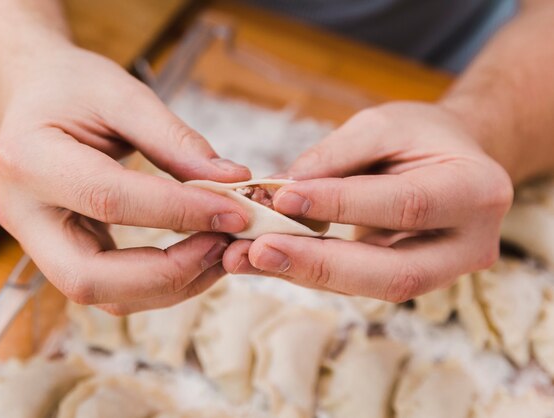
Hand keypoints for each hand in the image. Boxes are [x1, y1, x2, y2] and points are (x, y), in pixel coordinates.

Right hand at [0, 45, 250, 313]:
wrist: (35, 97)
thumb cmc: (74, 89)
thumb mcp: (124, 96)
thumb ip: (175, 140)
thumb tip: (233, 182)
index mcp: (30, 160)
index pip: (109, 199)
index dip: (178, 210)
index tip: (235, 210)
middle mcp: (24, 216)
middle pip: (88, 278)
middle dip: (168, 272)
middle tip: (223, 245)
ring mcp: (38, 244)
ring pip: (103, 296)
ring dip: (171, 285)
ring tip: (220, 250)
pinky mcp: (62, 256)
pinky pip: (112, 289)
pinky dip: (160, 283)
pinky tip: (197, 255)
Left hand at [223, 102, 512, 301]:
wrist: (452, 159)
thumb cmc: (419, 135)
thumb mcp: (382, 125)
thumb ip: (335, 157)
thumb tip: (279, 190)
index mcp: (476, 190)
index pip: (406, 205)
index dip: (341, 205)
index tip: (282, 198)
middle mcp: (471, 244)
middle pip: (395, 273)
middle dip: (320, 264)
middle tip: (257, 251)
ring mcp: (445, 272)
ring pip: (372, 288)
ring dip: (306, 275)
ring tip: (248, 257)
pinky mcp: (413, 281)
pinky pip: (359, 284)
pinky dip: (311, 272)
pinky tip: (268, 259)